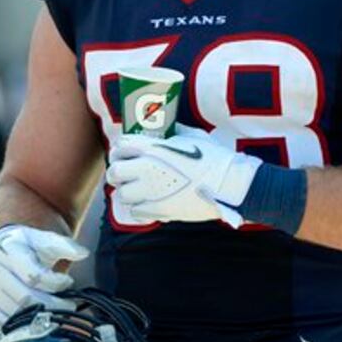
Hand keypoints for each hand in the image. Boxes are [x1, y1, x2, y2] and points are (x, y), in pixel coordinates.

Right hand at [0, 219, 88, 326]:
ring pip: (16, 314)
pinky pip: (9, 324)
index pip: (33, 275)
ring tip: (59, 313)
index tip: (69, 281)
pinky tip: (44, 320)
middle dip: (52, 305)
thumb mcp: (46, 238)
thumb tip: (83, 253)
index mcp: (8, 251)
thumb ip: (65, 245)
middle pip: (25, 298)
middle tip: (70, 306)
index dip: (55, 282)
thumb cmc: (30, 244)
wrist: (4, 248)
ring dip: (41, 316)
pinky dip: (28, 325)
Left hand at [106, 129, 261, 226]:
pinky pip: (135, 211)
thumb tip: (166, 130)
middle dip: (118, 173)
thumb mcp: (193, 136)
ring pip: (122, 195)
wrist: (228, 184)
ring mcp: (151, 191)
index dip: (120, 151)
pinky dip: (138, 208)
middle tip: (127, 175)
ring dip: (128, 192)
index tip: (124, 155)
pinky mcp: (158, 210)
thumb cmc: (214, 157)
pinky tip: (149, 203)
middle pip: (114, 172)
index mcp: (153, 148)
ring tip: (139, 191)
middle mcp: (146, 169)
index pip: (120, 147)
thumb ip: (173, 133)